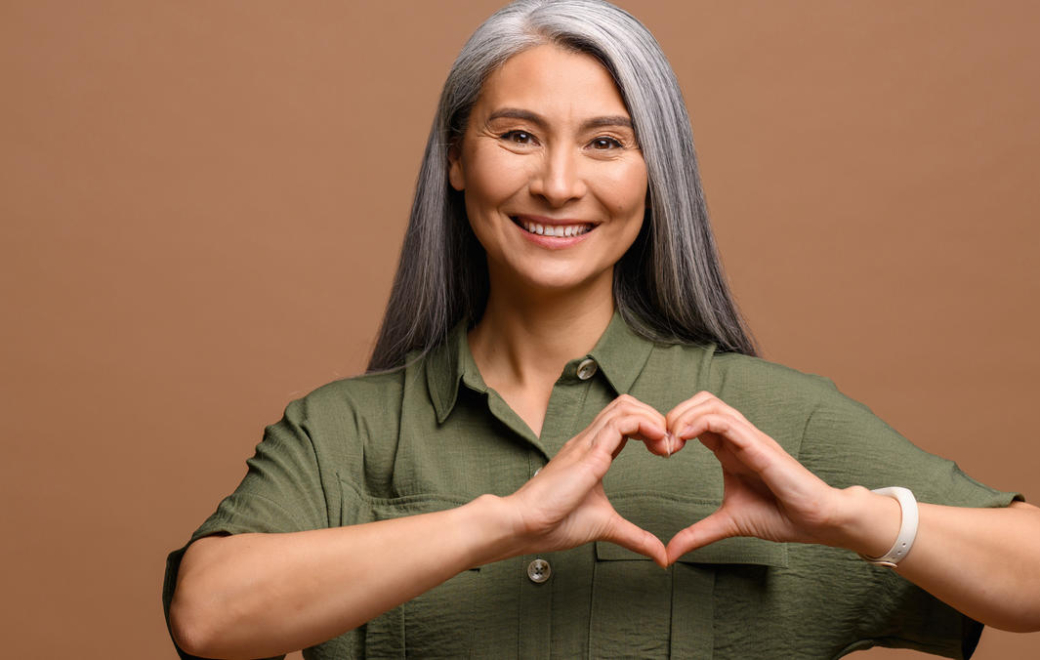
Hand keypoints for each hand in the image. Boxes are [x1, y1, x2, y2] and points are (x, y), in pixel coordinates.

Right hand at [504, 395, 670, 566]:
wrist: (525, 525)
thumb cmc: (555, 523)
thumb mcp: (607, 526)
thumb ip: (636, 537)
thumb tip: (661, 557)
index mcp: (592, 453)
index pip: (624, 422)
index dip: (650, 428)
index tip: (665, 452)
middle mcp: (589, 441)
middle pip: (626, 404)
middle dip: (655, 417)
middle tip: (670, 445)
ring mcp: (587, 443)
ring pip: (625, 406)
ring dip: (653, 419)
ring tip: (666, 444)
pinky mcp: (589, 452)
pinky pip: (621, 422)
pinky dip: (646, 424)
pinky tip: (658, 442)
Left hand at [664, 391, 846, 564]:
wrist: (816, 521)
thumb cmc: (780, 515)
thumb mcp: (727, 523)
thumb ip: (697, 534)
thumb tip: (669, 554)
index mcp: (729, 449)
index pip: (695, 419)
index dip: (671, 428)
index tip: (657, 452)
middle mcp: (738, 438)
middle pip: (700, 402)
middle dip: (673, 414)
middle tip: (658, 443)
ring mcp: (749, 438)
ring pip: (710, 404)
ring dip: (682, 416)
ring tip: (668, 441)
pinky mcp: (758, 445)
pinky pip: (725, 420)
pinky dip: (699, 422)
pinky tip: (683, 439)